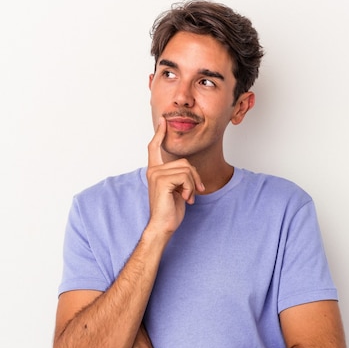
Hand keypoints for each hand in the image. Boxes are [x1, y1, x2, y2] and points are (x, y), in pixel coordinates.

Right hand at [146, 117, 203, 233]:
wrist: (163, 225)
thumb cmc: (170, 210)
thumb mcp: (177, 189)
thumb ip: (179, 176)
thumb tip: (189, 170)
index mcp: (155, 171)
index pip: (154, 148)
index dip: (159, 134)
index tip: (163, 122)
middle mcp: (153, 170)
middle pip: (184, 162)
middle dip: (195, 177)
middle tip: (195, 192)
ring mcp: (156, 175)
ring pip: (186, 169)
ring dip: (193, 185)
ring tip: (188, 197)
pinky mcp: (162, 181)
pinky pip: (185, 176)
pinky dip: (190, 188)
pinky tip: (185, 198)